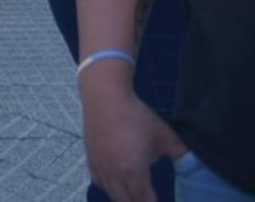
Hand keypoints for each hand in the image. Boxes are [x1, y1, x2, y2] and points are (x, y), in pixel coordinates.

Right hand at [82, 78, 186, 201]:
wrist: (105, 97)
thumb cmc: (136, 116)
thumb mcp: (165, 136)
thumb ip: (182, 155)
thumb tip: (196, 166)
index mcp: (134, 171)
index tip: (160, 201)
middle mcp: (114, 174)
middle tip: (150, 199)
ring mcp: (100, 167)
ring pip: (112, 196)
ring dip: (126, 199)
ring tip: (137, 196)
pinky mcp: (91, 159)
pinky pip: (100, 184)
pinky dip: (111, 189)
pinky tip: (119, 184)